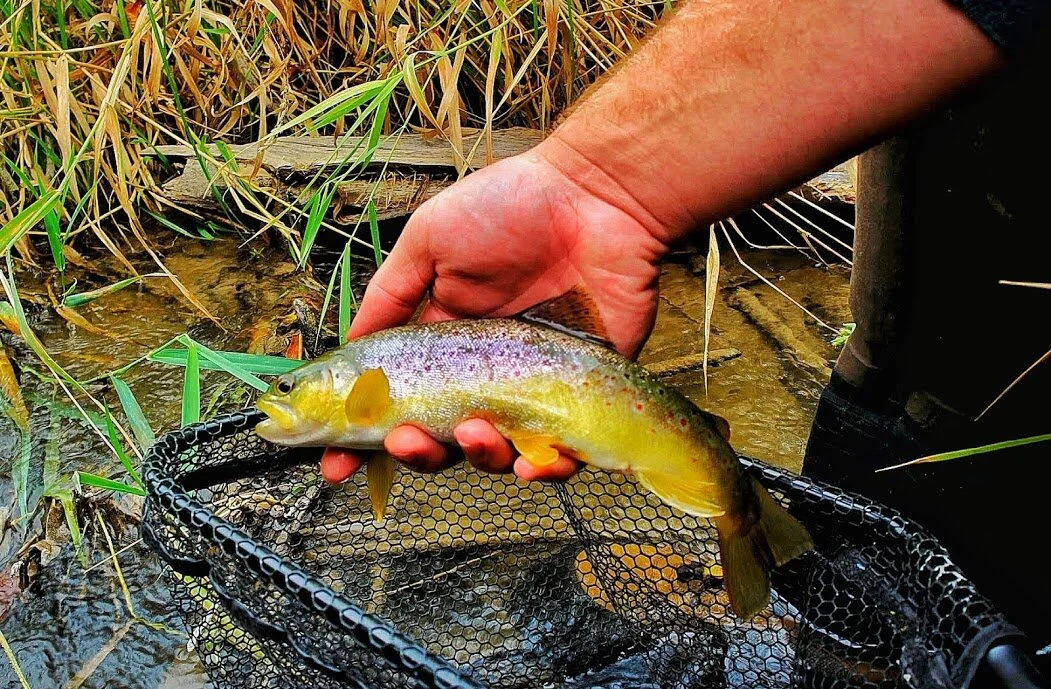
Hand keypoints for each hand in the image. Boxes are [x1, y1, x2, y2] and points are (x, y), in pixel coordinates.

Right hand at [321, 146, 670, 484]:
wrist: (598, 195)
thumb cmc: (513, 207)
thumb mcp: (429, 240)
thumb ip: (389, 296)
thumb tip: (348, 350)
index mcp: (446, 341)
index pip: (400, 400)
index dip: (365, 438)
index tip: (334, 465)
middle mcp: (487, 373)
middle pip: (443, 437)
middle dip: (416, 453)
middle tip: (403, 441)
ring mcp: (536, 388)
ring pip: (499, 451)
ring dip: (477, 456)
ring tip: (472, 431)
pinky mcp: (586, 395)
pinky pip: (563, 451)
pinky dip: (545, 469)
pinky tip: (531, 463)